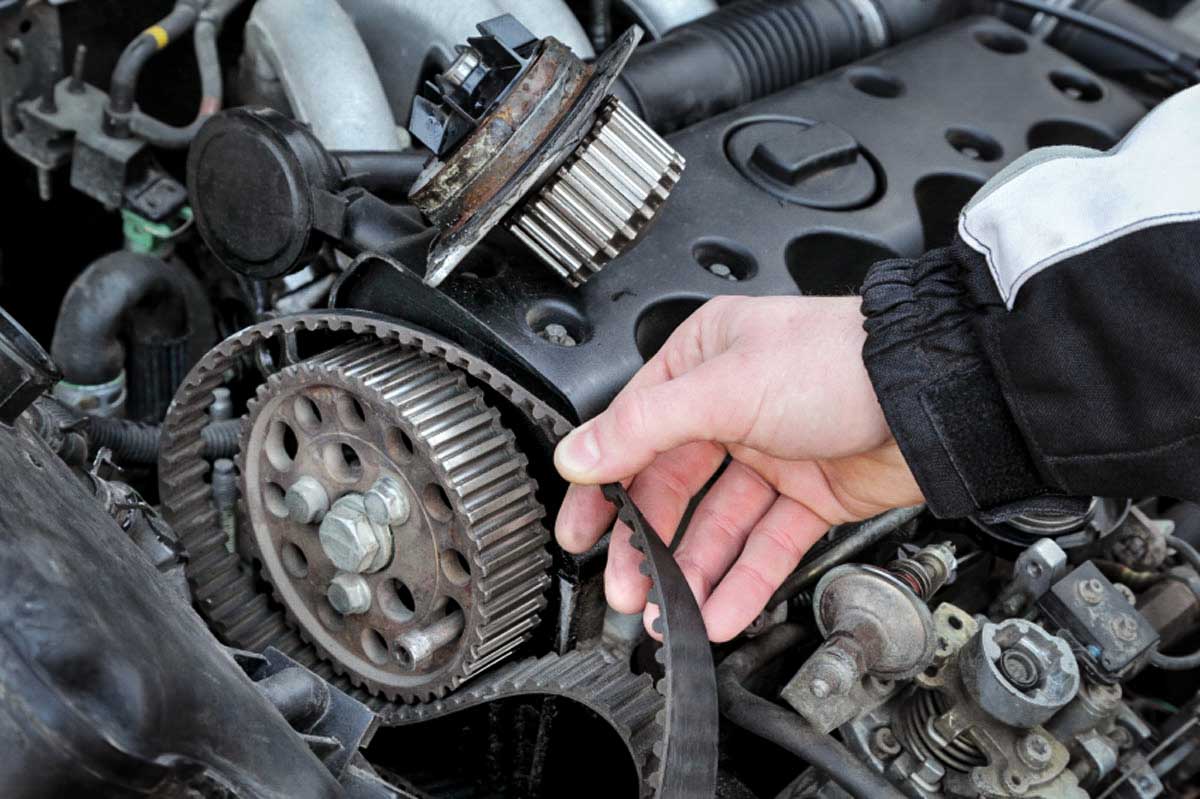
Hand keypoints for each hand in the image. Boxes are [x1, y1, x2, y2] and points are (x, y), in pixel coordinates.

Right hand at [553, 295, 922, 641]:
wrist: (934, 395)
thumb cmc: (840, 360)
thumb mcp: (725, 386)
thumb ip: (644, 427)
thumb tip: (579, 454)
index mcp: (702, 361)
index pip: (632, 431)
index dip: (603, 485)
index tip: (580, 531)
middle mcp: (731, 405)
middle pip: (672, 488)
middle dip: (648, 544)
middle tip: (628, 590)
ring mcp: (771, 453)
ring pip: (718, 526)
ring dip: (694, 573)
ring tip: (674, 614)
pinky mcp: (809, 494)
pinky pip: (765, 545)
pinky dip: (744, 580)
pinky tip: (722, 610)